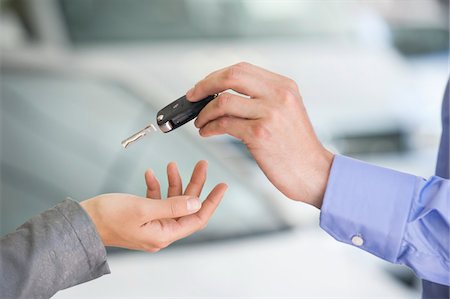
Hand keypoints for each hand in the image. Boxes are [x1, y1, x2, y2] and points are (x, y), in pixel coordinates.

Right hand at [80, 160, 226, 251]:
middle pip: (186, 206)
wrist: (82, 222)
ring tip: (172, 165)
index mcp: (164, 234)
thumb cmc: (107, 217)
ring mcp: (151, 224)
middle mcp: (161, 231)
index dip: (212, 201)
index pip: (197, 218)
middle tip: (201, 165)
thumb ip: (171, 205)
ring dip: (174, 182)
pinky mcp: (142, 216)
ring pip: (172, 200)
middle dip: (194, 184)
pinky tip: (151, 174)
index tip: (222, 185)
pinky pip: (155, 200)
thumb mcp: (143, 208)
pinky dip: (156, 186)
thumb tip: (196, 204)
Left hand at [186, 62, 332, 207]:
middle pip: (230, 76)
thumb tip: (223, 94)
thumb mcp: (287, 111)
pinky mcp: (260, 134)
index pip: (242, 69)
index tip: (203, 86)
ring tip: (200, 122)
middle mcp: (278, 95)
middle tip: (193, 97)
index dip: (217, 76)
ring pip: (223, 102)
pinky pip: (224, 124)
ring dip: (204, 113)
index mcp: (284, 86)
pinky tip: (207, 132)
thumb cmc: (296, 147)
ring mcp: (269, 114)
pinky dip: (209, 128)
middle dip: (205, 86)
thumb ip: (262, 98)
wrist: (314, 172)